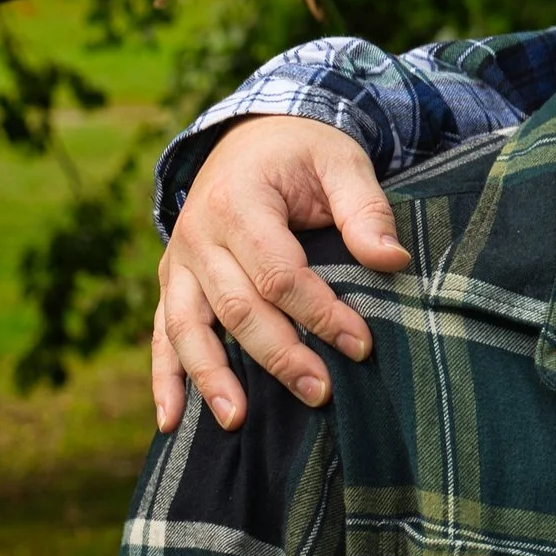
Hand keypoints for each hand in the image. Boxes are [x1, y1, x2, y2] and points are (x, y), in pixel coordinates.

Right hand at [152, 116, 410, 431]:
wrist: (253, 134)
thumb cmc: (304, 153)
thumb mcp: (342, 162)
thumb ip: (367, 210)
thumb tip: (393, 261)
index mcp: (239, 203)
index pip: (279, 273)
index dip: (320, 314)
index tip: (360, 346)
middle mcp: (198, 235)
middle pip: (237, 308)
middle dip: (279, 355)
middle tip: (320, 392)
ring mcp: (178, 262)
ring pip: (189, 329)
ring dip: (212, 379)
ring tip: (239, 421)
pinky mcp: (173, 283)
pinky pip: (162, 334)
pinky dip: (164, 378)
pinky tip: (170, 422)